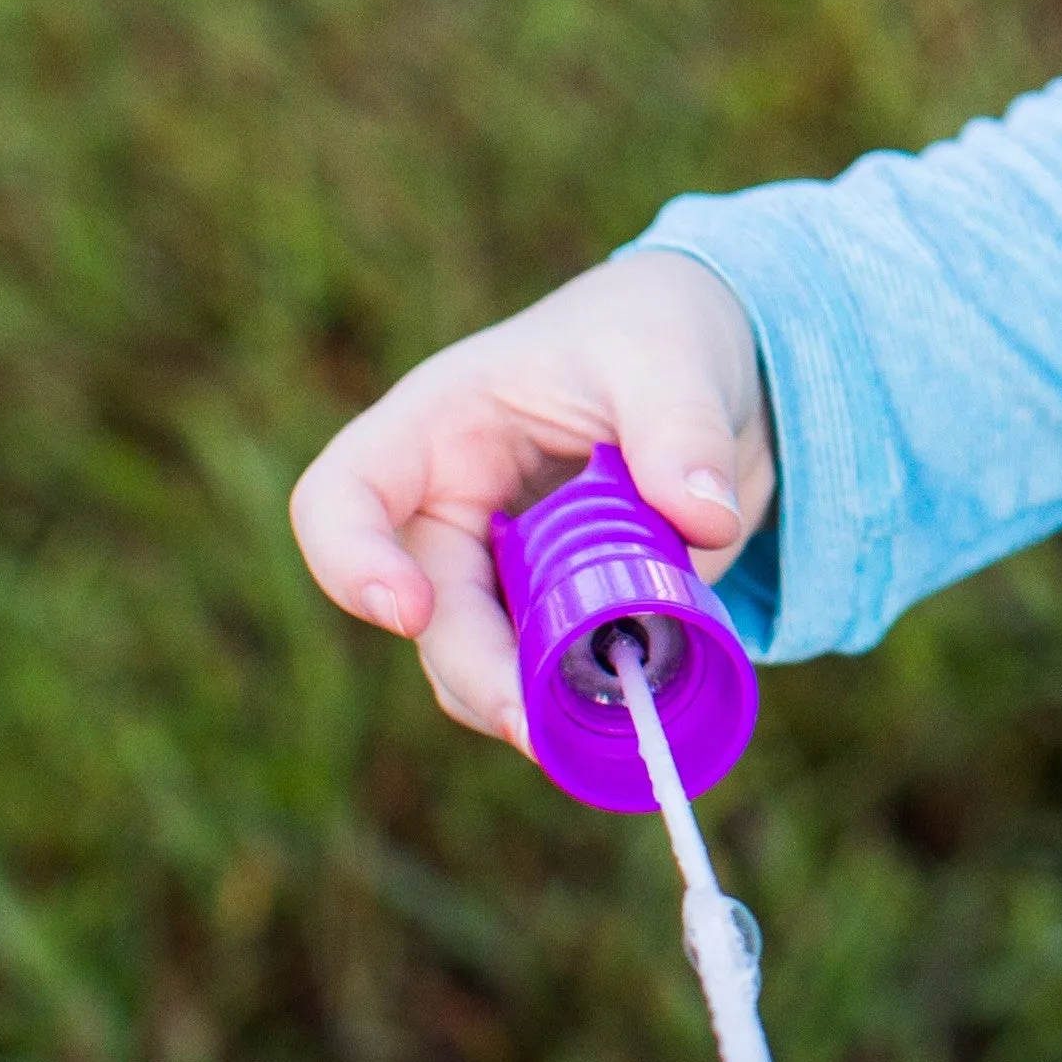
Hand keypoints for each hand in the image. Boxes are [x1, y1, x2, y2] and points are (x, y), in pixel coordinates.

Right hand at [288, 251, 771, 754]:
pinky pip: (555, 673)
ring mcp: (504, 573)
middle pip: (426, 612)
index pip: (343, 497)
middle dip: (476, 672)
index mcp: (440, 428)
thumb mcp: (674, 357)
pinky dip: (592, 696)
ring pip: (482, 663)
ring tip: (613, 713)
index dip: (352, 562)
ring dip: (537, 699)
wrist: (718, 366)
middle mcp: (453, 512)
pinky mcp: (562, 614)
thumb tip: (708, 520)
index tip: (409, 610)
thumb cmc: (658, 334)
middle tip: (534, 726)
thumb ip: (684, 430)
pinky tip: (647, 701)